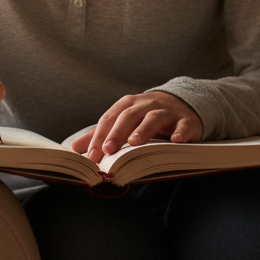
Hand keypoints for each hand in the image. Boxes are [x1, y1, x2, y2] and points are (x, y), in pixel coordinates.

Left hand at [70, 91, 202, 162]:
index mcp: (127, 105)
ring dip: (144, 130)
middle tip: (107, 150)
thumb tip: (74, 149)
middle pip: (129, 116)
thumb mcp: (123, 122)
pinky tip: (176, 140)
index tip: (91, 155)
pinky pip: (183, 125)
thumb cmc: (145, 116)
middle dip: (117, 133)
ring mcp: (166, 111)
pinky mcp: (185, 120)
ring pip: (153, 118)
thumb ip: (100, 134)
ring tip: (134, 143)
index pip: (110, 119)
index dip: (99, 136)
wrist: (180, 103)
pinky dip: (180, 132)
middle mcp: (145, 105)